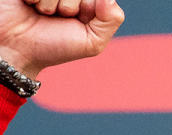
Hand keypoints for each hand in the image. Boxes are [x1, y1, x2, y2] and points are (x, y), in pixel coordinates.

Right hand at [0, 0, 123, 78]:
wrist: (17, 50)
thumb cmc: (54, 47)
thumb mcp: (91, 42)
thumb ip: (111, 20)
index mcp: (87, 2)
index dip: (86, 6)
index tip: (76, 19)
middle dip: (68, 6)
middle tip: (57, 18)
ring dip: (49, 3)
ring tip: (43, 13)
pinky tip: (29, 5)